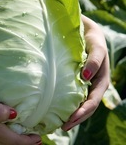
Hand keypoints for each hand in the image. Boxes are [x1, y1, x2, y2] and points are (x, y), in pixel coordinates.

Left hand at [62, 15, 109, 130]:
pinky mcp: (76, 78)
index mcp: (101, 80)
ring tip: (59, 123)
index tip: (69, 121)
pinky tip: (56, 106)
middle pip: (86, 106)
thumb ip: (94, 60)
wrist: (86, 31)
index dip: (83, 113)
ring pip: (79, 102)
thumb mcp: (96, 47)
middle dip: (76, 118)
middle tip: (62, 127)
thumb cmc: (92, 39)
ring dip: (71, 113)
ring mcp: (85, 83)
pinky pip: (72, 93)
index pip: (92, 101)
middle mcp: (93, 84)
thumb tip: (86, 77)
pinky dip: (66, 102)